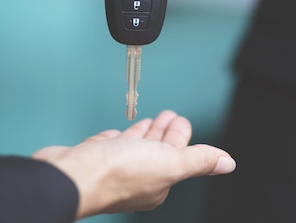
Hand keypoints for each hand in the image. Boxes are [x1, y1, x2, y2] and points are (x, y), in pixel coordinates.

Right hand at [32, 110, 235, 219]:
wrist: (67, 178)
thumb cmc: (114, 174)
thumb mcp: (169, 163)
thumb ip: (198, 160)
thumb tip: (228, 163)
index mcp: (158, 181)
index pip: (176, 153)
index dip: (181, 134)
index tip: (181, 119)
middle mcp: (136, 177)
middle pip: (156, 149)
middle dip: (164, 131)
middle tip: (170, 114)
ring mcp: (112, 168)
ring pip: (134, 147)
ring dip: (144, 132)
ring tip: (150, 120)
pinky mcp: (90, 159)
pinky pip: (108, 147)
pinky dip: (116, 138)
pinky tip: (116, 133)